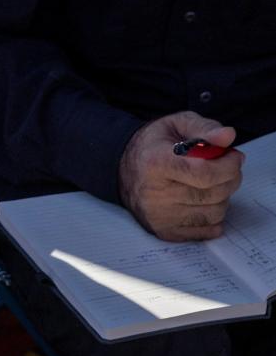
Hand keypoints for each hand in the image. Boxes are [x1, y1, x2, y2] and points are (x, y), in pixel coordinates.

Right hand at [118, 111, 243, 241]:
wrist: (121, 169)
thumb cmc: (153, 146)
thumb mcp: (176, 124)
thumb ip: (204, 128)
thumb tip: (227, 136)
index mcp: (155, 163)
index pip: (205, 174)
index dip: (229, 165)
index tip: (234, 156)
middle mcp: (154, 194)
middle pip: (214, 194)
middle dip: (230, 179)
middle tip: (225, 168)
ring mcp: (158, 215)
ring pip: (215, 213)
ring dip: (222, 197)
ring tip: (211, 184)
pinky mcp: (164, 230)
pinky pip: (206, 230)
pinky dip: (213, 216)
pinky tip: (204, 201)